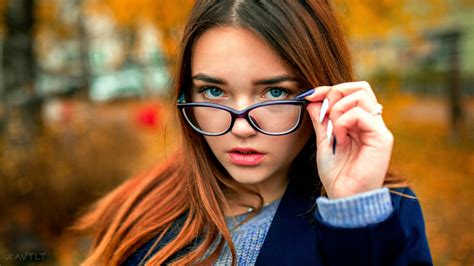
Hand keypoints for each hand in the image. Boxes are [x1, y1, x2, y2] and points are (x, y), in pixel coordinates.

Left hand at [304, 81, 393, 198]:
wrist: (345, 197)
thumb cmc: (337, 174)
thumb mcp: (323, 141)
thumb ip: (320, 120)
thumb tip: (312, 99)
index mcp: (360, 122)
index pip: (352, 91)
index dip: (329, 89)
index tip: (309, 96)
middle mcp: (372, 122)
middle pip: (360, 87)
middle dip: (335, 92)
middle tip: (323, 112)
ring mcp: (378, 129)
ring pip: (362, 95)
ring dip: (339, 109)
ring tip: (333, 131)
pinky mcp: (382, 138)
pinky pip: (361, 114)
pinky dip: (344, 122)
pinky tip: (340, 139)